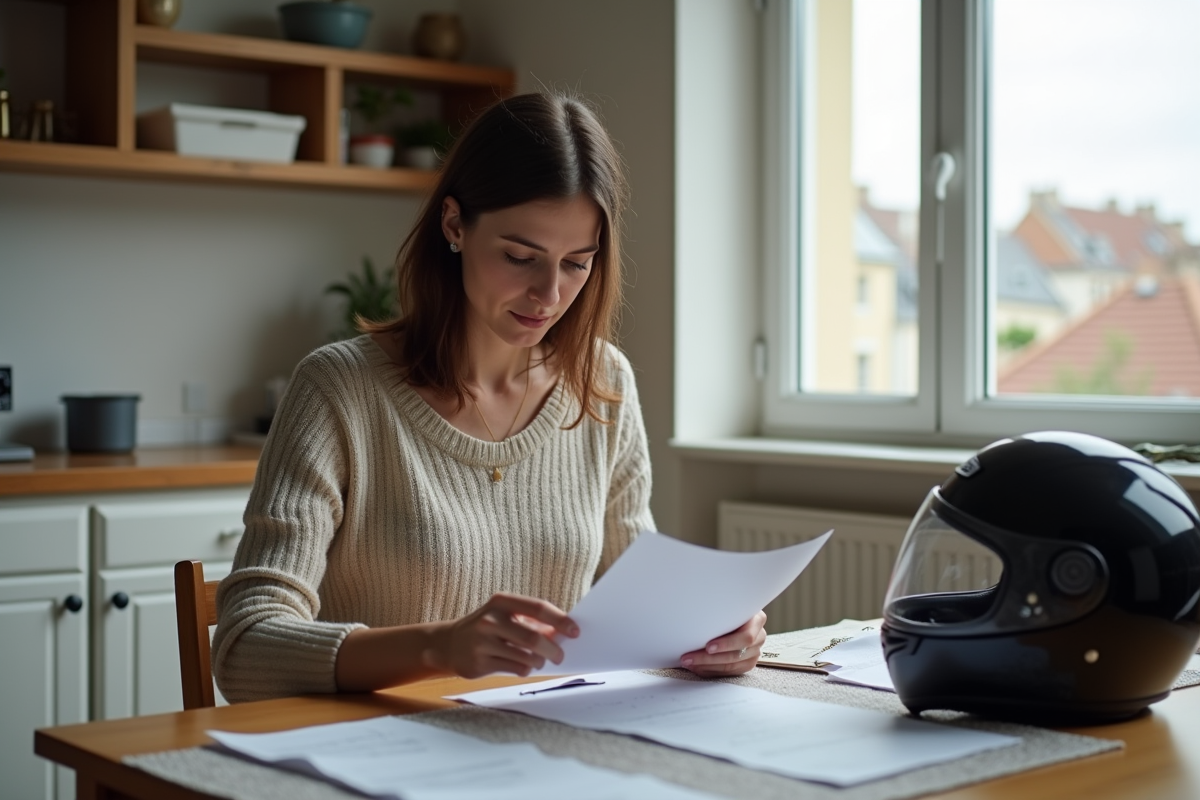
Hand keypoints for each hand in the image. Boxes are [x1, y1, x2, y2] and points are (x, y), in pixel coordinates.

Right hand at [431, 592, 578, 678]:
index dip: (560, 620)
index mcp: (501, 602)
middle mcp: (490, 620)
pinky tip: (523, 666)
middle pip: (533, 637)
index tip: (575, 631)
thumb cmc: (488, 627)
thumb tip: (562, 633)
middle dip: (552, 649)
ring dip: (539, 661)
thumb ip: (532, 621)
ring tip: (539, 661)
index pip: (538, 608)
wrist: (449, 643)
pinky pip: (515, 669)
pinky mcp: (479, 663)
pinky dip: (526, 669)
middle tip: (560, 656)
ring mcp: (482, 642)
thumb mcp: (506, 616)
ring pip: (525, 657)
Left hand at [679, 610, 766, 676]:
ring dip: (707, 665)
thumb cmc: (728, 609)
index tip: (708, 647)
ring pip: (731, 666)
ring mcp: (754, 652)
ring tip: (689, 662)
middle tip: (690, 657)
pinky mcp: (747, 663)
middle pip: (736, 654)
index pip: (746, 637)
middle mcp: (759, 637)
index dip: (727, 644)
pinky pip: (729, 672)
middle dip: (710, 658)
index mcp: (757, 620)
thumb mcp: (728, 605)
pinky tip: (698, 667)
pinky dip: (711, 670)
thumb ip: (721, 611)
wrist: (734, 615)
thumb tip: (697, 615)